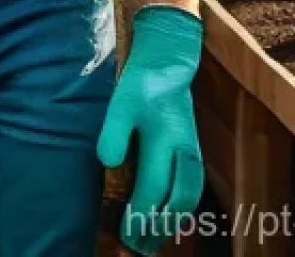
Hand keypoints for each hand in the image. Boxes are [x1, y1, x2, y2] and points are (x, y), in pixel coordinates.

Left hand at [98, 4, 204, 253]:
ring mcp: (191, 152)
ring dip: (172, 221)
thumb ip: (113, 132)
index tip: (126, 232)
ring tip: (154, 238)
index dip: (140, 214)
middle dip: (157, 226)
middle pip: (176, 201)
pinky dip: (182, 207)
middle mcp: (183, 151)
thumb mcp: (121, 101)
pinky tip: (169, 215)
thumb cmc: (141, 82)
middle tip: (138, 245)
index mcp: (164, 140)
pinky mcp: (192, 149)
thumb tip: (107, 164)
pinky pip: (192, 187)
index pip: (153, 188)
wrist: (168, 61)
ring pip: (188, 197)